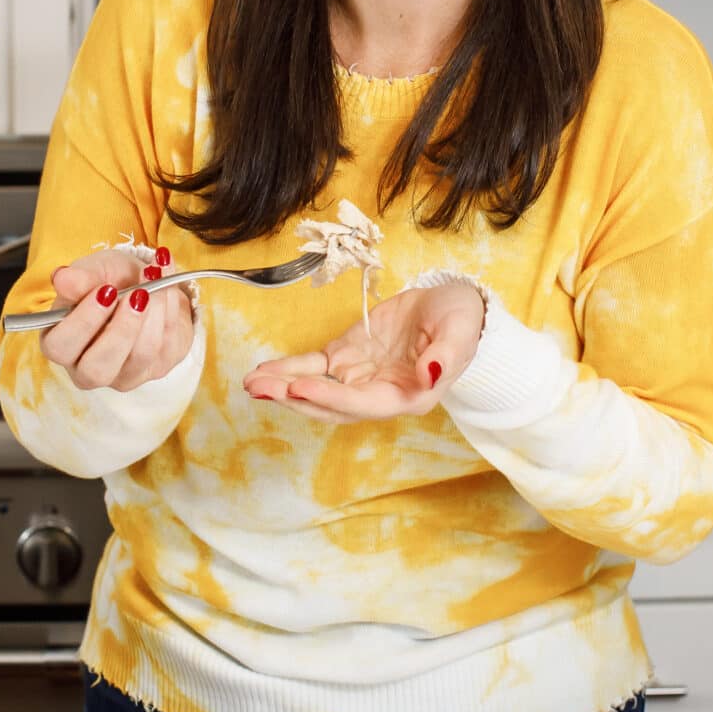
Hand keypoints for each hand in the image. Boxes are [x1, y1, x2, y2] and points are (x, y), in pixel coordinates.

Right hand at [42, 247, 192, 392]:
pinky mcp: (158, 368)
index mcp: (62, 344)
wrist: (147, 282)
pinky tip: (166, 285)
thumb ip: (79, 278)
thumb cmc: (110, 280)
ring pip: (141, 355)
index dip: (83, 321)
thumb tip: (62, 278)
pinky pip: (167, 345)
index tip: (105, 291)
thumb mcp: (93, 272)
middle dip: (122, 329)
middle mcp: (89, 369)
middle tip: (137, 293)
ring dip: (153, 310)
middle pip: (98, 370)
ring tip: (153, 275)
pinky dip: (170, 309)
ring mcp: (126, 374)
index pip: (60, 348)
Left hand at [243, 282, 484, 422]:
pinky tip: (262, 372)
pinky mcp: (347, 357)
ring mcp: (359, 377)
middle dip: (294, 398)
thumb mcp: (460, 334)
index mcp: (407, 397)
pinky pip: (313, 367)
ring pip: (315, 389)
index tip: (300, 388)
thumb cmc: (461, 322)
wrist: (455, 307)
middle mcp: (378, 394)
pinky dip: (287, 370)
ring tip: (251, 383)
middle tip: (259, 389)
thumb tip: (429, 374)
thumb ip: (445, 357)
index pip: (362, 403)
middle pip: (330, 404)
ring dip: (283, 388)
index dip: (331, 398)